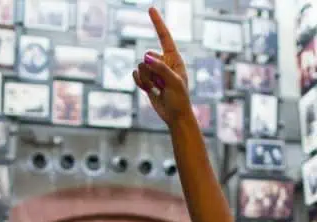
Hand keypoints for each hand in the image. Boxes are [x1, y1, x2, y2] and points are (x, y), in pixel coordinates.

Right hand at [134, 7, 190, 124]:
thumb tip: (145, 57)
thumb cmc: (180, 99)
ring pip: (140, 67)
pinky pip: (136, 75)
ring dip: (146, 79)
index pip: (164, 37)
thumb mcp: (174, 83)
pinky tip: (149, 90)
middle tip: (162, 84)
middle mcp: (164, 62)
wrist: (175, 117)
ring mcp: (155, 71)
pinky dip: (140, 83)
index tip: (150, 9)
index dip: (158, 23)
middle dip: (151, 70)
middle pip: (147, 56)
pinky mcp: (147, 80)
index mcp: (174, 59)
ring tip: (157, 89)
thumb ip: (161, 68)